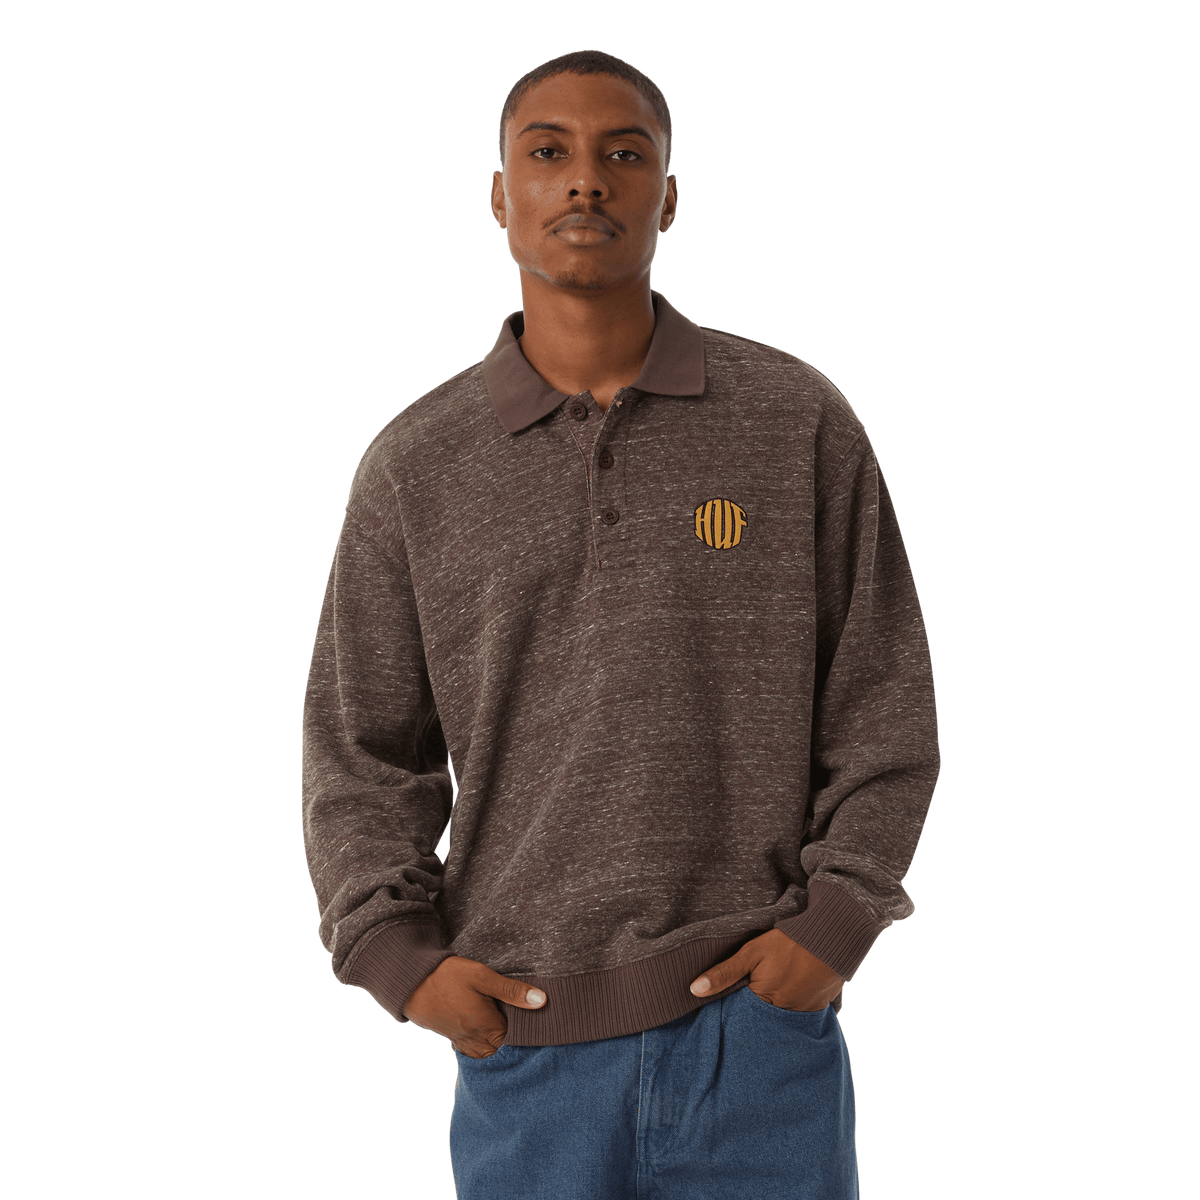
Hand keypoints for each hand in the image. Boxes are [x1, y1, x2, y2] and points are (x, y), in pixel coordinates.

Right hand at [401, 955, 546, 1058]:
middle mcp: (475, 1040)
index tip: (532, 1015)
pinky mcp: (453, 1039)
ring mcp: (463, 1042)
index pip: (518, 1038)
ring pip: (490, 1051)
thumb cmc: (448, 976)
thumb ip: (511, 990)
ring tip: (504, 1020)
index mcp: (486, 1027)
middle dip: (514, 1036)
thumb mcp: (482, 977)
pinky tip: (486, 1026)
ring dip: (499, 1040)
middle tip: (518, 1016)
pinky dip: (484, 1042)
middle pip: (504, 1047)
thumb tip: (542, 1001)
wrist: (411, 982)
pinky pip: (475, 1049)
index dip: (527, 1027)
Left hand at [689, 929, 843, 1011]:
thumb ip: (724, 973)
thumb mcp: (752, 952)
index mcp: (765, 1000)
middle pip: (765, 1019)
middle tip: (760, 991)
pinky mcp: (823, 1007)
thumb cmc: (789, 942)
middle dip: (758, 1012)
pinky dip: (799, 1006)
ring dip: (779, 1009)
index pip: (743, 1014)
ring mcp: (806, 1012)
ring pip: (785, 1018)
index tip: (734, 1000)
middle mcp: (786, 1013)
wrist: (832, 935)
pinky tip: (796, 991)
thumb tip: (694, 990)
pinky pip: (805, 1015)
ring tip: (778, 991)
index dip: (737, 1007)